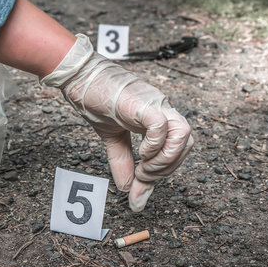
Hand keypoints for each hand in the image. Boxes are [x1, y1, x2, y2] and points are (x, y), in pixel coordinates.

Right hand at [42, 34, 193, 211]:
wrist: (80, 77)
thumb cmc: (95, 100)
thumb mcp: (111, 138)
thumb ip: (122, 162)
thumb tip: (127, 188)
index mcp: (157, 118)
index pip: (178, 147)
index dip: (165, 170)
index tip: (141, 189)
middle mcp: (162, 110)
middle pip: (187, 143)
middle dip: (167, 168)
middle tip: (142, 176)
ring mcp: (154, 105)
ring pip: (183, 134)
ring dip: (166, 159)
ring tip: (144, 166)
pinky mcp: (142, 104)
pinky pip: (162, 126)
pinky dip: (155, 145)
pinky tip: (141, 152)